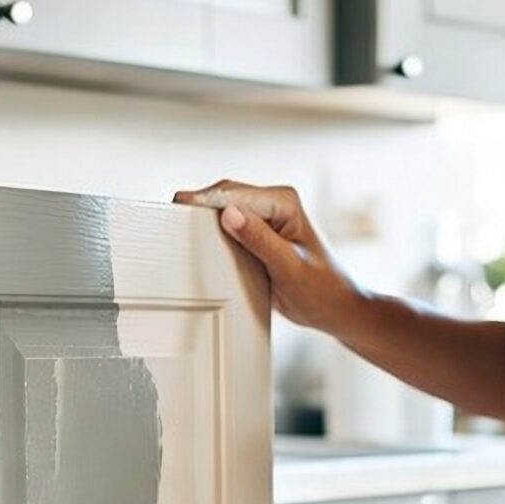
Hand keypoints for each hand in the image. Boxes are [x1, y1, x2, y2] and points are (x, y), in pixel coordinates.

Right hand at [173, 180, 369, 336]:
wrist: (336, 309)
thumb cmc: (322, 290)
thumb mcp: (288, 268)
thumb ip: (259, 240)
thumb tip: (229, 215)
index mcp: (284, 202)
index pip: (235, 194)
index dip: (204, 200)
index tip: (178, 205)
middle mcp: (274, 203)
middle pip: (225, 196)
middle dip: (198, 205)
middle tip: (168, 215)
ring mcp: (265, 217)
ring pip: (223, 209)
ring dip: (202, 217)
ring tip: (175, 224)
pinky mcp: (259, 233)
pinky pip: (229, 225)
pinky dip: (211, 230)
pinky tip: (196, 239)